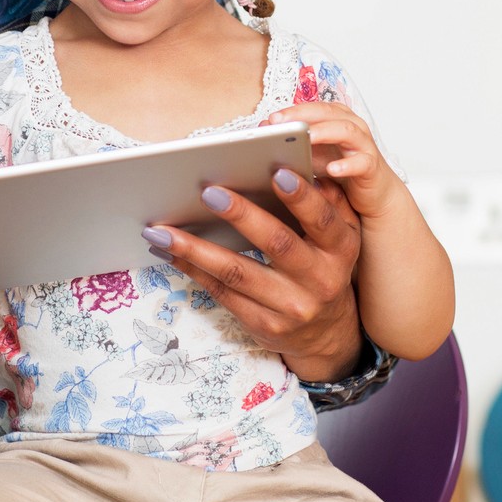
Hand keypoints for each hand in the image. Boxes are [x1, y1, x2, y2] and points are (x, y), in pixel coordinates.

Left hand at [144, 170, 365, 382]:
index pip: (322, 220)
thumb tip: (305, 167)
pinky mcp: (263, 324)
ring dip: (195, 248)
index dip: (301, 197)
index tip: (276, 171)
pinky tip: (170, 252)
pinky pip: (222, 293)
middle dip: (242, 215)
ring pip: (237, 273)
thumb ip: (329, 204)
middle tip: (209, 191)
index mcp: (340, 250)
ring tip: (161, 229)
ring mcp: (290, 306)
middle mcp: (319, 280)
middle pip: (277, 244)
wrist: (325, 333)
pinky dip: (192, 269)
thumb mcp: (340, 238)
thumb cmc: (324, 269)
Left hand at [265, 103, 405, 220]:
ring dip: (324, 132)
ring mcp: (363, 145)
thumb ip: (293, 145)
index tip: (271, 119)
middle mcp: (351, 126)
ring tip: (306, 139)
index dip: (292, 110)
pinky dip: (347, 165)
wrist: (373, 195)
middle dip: (302, 116)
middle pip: (327, 112)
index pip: (312, 108)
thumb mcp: (313, 157)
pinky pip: (361, 162)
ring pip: (346, 131)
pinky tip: (332, 170)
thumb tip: (263, 132)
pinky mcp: (372, 166)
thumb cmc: (342, 171)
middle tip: (281, 124)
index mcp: (335, 119)